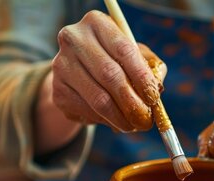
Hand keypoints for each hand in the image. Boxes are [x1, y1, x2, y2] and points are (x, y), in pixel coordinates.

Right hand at [51, 10, 166, 131]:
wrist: (77, 69)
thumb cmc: (113, 59)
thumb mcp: (134, 55)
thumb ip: (150, 67)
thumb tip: (156, 88)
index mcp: (96, 23)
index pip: (124, 50)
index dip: (142, 77)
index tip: (153, 98)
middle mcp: (74, 39)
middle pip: (110, 75)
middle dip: (132, 102)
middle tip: (145, 120)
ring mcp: (62, 64)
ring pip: (98, 98)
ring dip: (120, 117)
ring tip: (133, 126)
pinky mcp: (57, 89)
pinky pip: (87, 111)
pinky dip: (105, 121)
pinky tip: (114, 122)